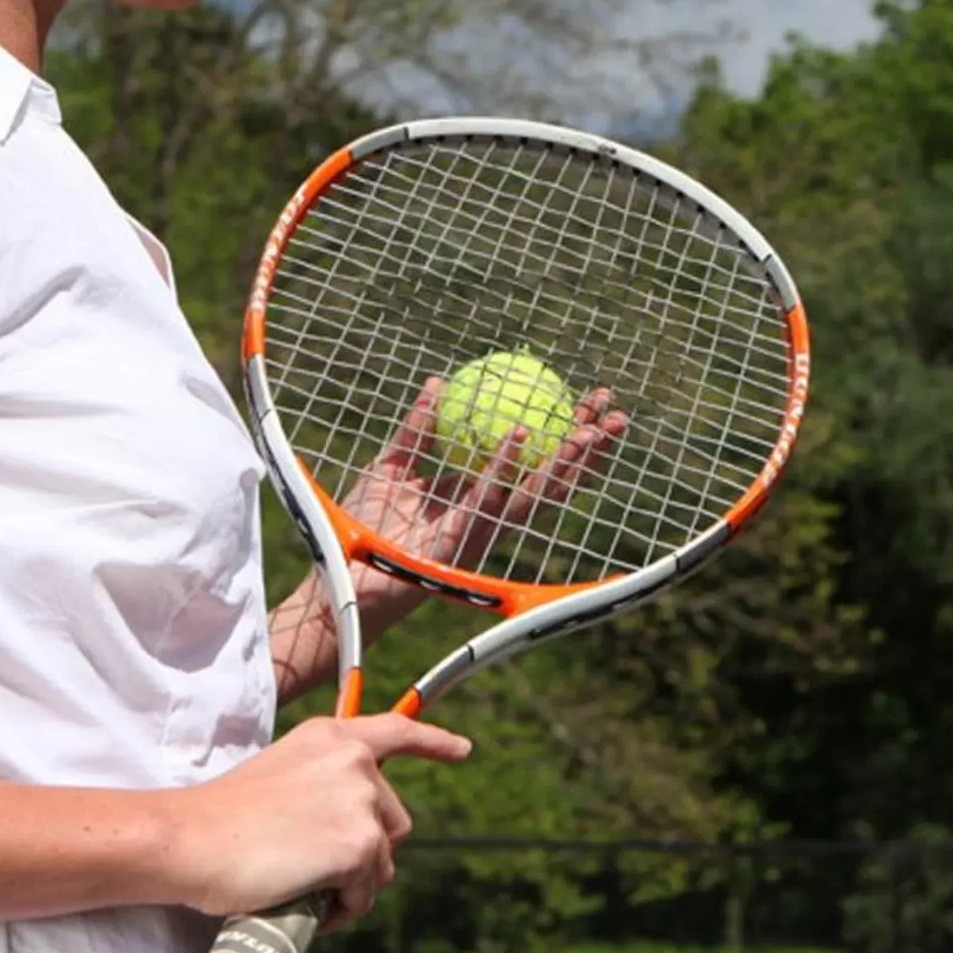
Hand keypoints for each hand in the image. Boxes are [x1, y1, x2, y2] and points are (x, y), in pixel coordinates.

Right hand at [165, 711, 470, 926]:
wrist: (188, 839)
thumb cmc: (219, 819)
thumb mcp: (280, 777)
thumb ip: (322, 785)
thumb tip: (351, 824)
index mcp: (332, 738)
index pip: (397, 731)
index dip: (433, 742)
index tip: (462, 750)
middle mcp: (356, 761)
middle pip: (393, 821)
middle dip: (364, 852)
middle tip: (312, 868)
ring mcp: (362, 801)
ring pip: (381, 862)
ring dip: (351, 884)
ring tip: (300, 886)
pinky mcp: (360, 845)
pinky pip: (365, 894)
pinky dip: (342, 909)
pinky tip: (304, 902)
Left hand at [343, 378, 628, 628]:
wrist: (339, 569)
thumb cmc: (363, 524)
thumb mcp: (392, 465)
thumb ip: (418, 429)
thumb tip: (437, 382)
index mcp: (483, 499)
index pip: (540, 464)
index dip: (570, 435)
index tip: (591, 399)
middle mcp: (491, 517)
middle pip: (555, 481)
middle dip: (590, 449)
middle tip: (612, 411)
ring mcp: (481, 531)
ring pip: (536, 494)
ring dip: (566, 460)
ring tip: (589, 428)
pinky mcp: (460, 542)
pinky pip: (486, 499)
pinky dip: (503, 466)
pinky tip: (518, 437)